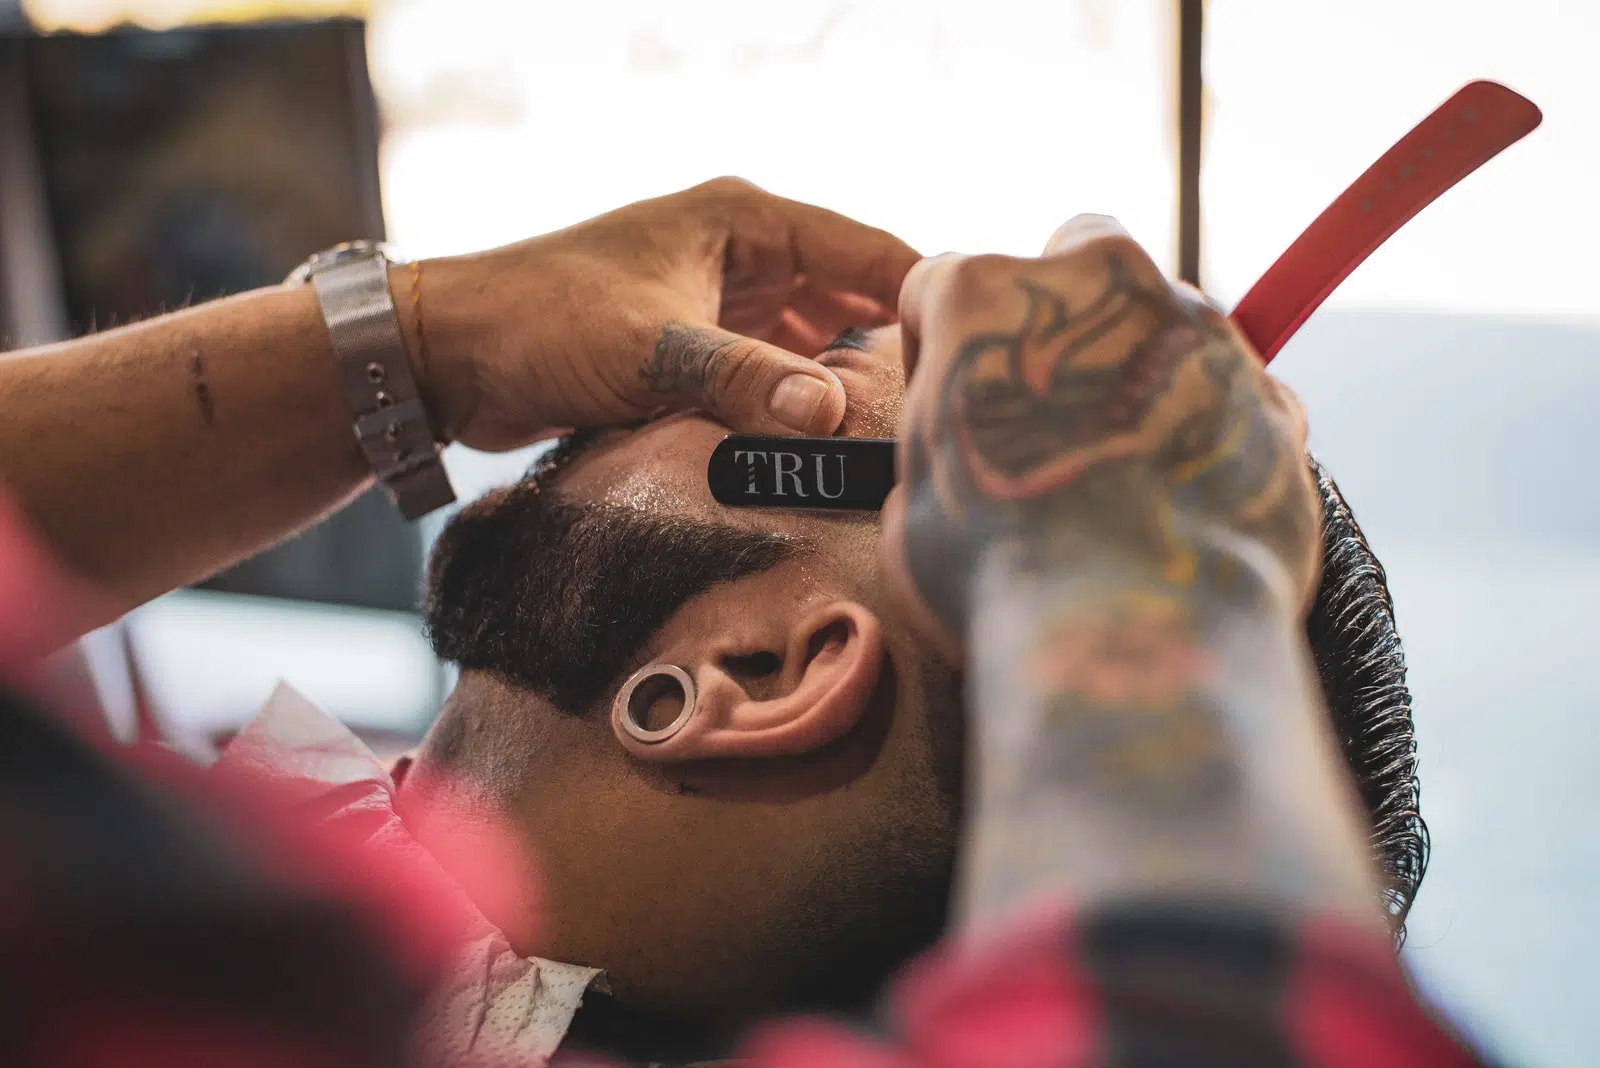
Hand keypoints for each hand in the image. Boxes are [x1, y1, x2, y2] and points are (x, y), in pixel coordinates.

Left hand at [413, 178, 919, 450]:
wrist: (451, 353)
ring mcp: (719, 299)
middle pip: (849, 298)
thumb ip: (746, 379)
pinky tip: (822, 445)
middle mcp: (742, 250)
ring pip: (812, 340)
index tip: (970, 352)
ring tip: (893, 439)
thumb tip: (834, 415)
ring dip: (842, 382)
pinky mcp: (693, 345)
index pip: (866, 249)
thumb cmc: (545, 322)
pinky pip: (770, 371)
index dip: (922, 295)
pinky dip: (796, 401)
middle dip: (890, 350)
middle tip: (938, 415)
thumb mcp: (654, 348)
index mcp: (744, 218)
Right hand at [881, 215, 1319, 653]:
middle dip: (1063, 318)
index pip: (940, 284)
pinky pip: (1229, 396)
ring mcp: (1200, 330)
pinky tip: (1180, 504)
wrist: (1138, 635)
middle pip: (1076, 257)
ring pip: (1164, 321)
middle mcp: (1102, 281)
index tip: (947, 404)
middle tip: (1046, 413)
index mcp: (984, 296)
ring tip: (1120, 471)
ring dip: (1141, 372)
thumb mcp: (914, 511)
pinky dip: (1206, 432)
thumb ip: (943, 455)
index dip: (933, 346)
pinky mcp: (1271, 396)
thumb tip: (963, 470)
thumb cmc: (1001, 576)